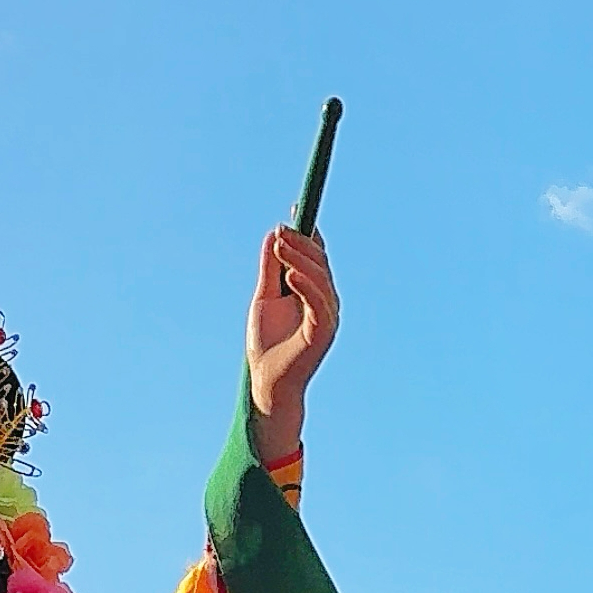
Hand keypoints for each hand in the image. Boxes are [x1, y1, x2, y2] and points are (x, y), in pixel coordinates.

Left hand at [246, 223, 338, 464]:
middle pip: (319, 262)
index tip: (293, 211)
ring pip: (320, 278)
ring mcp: (327, 315)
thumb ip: (270, 268)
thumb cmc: (267, 344)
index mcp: (313, 291)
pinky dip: (305, 286)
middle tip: (280, 230)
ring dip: (300, 259)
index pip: (314, 255)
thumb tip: (273, 234)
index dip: (306, 233)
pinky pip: (318, 303)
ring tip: (279, 246)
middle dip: (300, 243)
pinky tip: (289, 276)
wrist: (266, 381)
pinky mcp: (323, 332)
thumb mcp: (265, 297)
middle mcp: (325, 300)